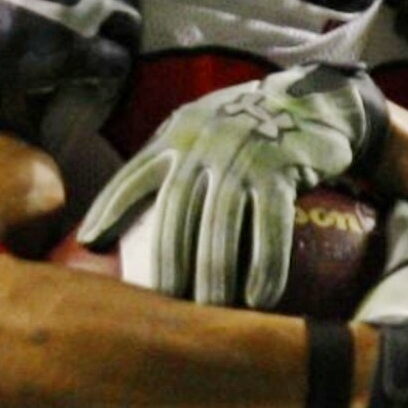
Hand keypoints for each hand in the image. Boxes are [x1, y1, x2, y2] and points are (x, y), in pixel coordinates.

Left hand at [78, 64, 387, 307]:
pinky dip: (265, 265)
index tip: (91, 243)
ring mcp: (243, 155)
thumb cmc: (250, 124)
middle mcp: (205, 144)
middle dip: (167, 262)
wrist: (316, 98)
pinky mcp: (282, 169)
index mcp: (179, 134)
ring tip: (210, 310)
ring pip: (221, 226)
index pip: (134, 175)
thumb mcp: (201, 126)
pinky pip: (272, 226)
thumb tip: (128, 205)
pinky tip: (259, 299)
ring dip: (215, 274)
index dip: (109, 208)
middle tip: (164, 306)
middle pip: (176, 214)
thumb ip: (168, 158)